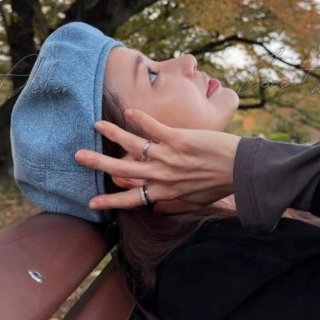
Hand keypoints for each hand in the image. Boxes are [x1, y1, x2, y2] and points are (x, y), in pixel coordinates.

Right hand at [74, 109, 240, 214]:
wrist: (241, 170)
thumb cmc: (220, 186)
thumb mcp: (195, 202)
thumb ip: (173, 204)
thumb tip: (156, 208)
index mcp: (164, 192)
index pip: (130, 200)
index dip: (109, 202)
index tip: (90, 202)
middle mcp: (161, 175)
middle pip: (122, 171)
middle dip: (98, 164)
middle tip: (78, 156)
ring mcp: (168, 156)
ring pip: (133, 145)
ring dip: (113, 135)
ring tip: (96, 125)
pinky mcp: (178, 139)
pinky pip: (154, 128)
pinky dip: (140, 119)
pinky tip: (129, 111)